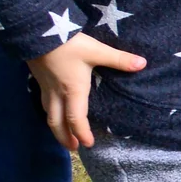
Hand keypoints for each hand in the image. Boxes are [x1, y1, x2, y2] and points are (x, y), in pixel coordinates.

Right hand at [26, 33, 145, 150]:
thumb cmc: (68, 45)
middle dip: (64, 137)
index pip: (76, 118)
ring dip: (56, 127)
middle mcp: (58, 94)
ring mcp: (46, 88)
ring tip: (64, 135)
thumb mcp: (97, 51)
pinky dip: (51, 114)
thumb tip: (142, 64)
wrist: (37, 33)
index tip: (89, 144)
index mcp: (73, 90)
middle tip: (73, 148)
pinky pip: (45, 104)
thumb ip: (119, 59)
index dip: (82, 132)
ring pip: (49, 114)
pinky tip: (54, 111)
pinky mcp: (40, 81)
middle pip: (57, 123)